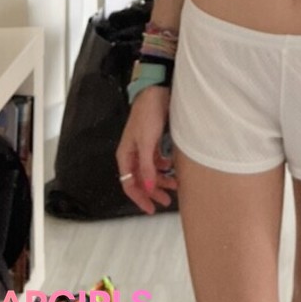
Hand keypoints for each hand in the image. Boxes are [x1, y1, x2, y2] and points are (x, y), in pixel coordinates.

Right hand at [115, 87, 177, 213]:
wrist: (156, 92)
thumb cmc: (148, 115)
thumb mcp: (147, 142)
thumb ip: (146, 166)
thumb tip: (147, 188)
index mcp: (125, 156)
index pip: (129, 185)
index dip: (140, 198)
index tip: (152, 208)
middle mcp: (132, 154)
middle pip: (141, 180)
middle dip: (153, 191)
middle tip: (167, 201)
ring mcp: (143, 148)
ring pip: (150, 171)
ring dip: (162, 179)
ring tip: (175, 184)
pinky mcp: (153, 141)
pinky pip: (157, 160)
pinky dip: (164, 166)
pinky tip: (172, 168)